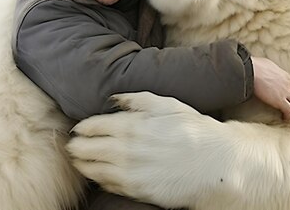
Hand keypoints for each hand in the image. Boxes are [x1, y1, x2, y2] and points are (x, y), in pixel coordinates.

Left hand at [67, 92, 224, 208]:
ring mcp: (129, 171)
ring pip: (90, 168)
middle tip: (73, 144)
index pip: (91, 126)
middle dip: (75, 146)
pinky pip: (106, 185)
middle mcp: (125, 148)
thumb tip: (114, 99)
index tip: (78, 128)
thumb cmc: (194, 131)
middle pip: (84, 148)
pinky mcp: (136, 190)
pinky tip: (97, 174)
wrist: (216, 164)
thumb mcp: (167, 105)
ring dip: (81, 163)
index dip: (81, 128)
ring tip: (79, 160)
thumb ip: (137, 100)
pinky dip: (97, 178)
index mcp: (131, 125)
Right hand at [251, 57, 289, 119]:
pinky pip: (288, 110)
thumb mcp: (266, 64)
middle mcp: (287, 83)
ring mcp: (285, 92)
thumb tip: (266, 70)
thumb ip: (270, 69)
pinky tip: (284, 118)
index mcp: (284, 74)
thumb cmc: (254, 66)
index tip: (288, 94)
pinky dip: (288, 115)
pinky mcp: (280, 101)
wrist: (251, 71)